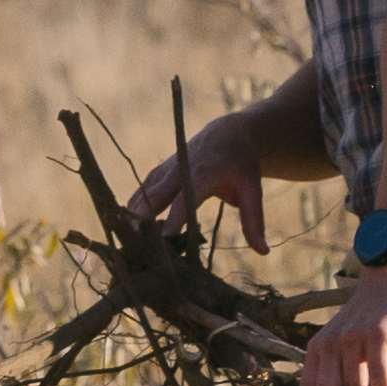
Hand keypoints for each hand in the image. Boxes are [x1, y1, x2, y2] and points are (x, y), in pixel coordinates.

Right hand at [121, 123, 267, 247]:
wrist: (227, 133)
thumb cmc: (242, 165)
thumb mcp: (253, 190)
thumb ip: (254, 221)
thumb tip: (263, 252)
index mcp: (203, 173)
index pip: (184, 199)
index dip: (174, 219)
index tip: (165, 240)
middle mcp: (179, 169)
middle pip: (155, 197)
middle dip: (144, 221)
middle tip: (136, 249)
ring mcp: (165, 170)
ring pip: (142, 194)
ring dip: (133, 217)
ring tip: (126, 245)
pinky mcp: (158, 173)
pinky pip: (140, 192)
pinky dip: (132, 209)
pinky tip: (123, 229)